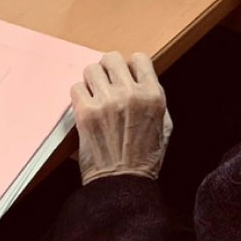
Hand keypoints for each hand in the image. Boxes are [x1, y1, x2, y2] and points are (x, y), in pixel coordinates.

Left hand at [71, 52, 171, 185]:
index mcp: (153, 95)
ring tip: (94, 95)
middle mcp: (131, 93)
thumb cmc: (145, 157)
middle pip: (112, 58)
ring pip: (91, 69)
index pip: (139, 58)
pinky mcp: (86, 113)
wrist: (122, 183)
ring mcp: (108, 102)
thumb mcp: (165, 124)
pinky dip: (79, 95)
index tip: (126, 77)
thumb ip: (156, 99)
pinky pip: (76, 87)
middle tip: (106, 83)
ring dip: (92, 81)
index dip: (130, 66)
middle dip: (108, 69)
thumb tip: (143, 81)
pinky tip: (85, 107)